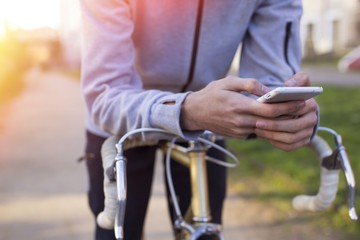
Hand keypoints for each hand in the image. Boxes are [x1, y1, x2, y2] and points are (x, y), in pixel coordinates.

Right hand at [180, 76, 307, 138]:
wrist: (194, 113)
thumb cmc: (212, 94)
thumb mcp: (228, 82)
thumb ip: (250, 84)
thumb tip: (268, 90)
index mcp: (239, 106)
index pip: (270, 110)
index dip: (288, 107)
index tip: (301, 101)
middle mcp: (241, 121)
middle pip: (271, 121)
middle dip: (289, 115)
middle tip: (303, 107)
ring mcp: (239, 131)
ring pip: (266, 128)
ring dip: (280, 121)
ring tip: (293, 112)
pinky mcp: (238, 135)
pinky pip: (257, 131)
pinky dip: (267, 125)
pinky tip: (275, 119)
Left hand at [255, 72, 318, 150]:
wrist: (293, 109)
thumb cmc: (291, 94)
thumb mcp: (297, 82)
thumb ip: (296, 80)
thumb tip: (289, 85)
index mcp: (311, 105)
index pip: (296, 109)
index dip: (280, 111)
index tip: (265, 110)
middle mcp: (313, 120)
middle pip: (294, 126)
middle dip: (274, 125)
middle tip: (257, 123)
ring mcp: (308, 133)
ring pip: (291, 138)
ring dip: (272, 135)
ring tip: (257, 130)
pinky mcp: (302, 142)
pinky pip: (289, 147)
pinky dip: (276, 143)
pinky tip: (264, 136)